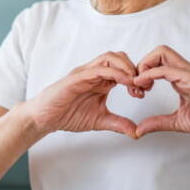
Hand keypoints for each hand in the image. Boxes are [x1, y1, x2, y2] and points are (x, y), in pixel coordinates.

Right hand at [25, 51, 141, 138]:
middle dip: (134, 68)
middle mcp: (94, 73)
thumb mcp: (99, 120)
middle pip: (119, 57)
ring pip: (110, 58)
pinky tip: (124, 82)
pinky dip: (114, 73)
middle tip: (142, 86)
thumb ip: (118, 123)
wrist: (45, 118)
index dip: (137, 77)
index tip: (144, 92)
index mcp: (100, 81)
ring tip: (135, 82)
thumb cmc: (67, 114)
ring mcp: (85, 73)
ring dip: (126, 67)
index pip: (123, 68)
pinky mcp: (77, 77)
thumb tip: (137, 132)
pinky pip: (98, 69)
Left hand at [134, 45, 189, 138]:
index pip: (157, 62)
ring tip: (141, 85)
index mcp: (181, 77)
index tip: (137, 90)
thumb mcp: (177, 122)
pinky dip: (150, 74)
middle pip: (158, 52)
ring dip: (145, 65)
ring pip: (161, 52)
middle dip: (141, 64)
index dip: (143, 72)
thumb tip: (139, 130)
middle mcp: (184, 71)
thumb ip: (158, 123)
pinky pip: (166, 68)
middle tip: (137, 84)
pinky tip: (144, 85)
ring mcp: (188, 72)